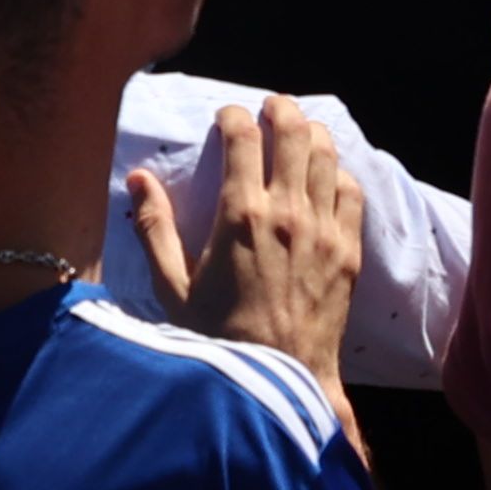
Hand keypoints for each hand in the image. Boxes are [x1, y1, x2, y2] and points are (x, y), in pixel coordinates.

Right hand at [124, 97, 364, 407]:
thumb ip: (155, 229)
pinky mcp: (349, 251)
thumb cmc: (216, 339)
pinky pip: (352, 192)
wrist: (278, 382)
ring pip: (327, 154)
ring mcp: (323, 230)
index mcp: (240, 216)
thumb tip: (138, 180)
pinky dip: (339, 173)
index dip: (234, 116)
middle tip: (269, 107)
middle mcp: (287, 213)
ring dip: (312, 133)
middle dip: (279, 109)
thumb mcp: (172, 289)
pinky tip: (327, 176)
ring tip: (300, 130)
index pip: (242, 137)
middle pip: (293, 132)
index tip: (227, 116)